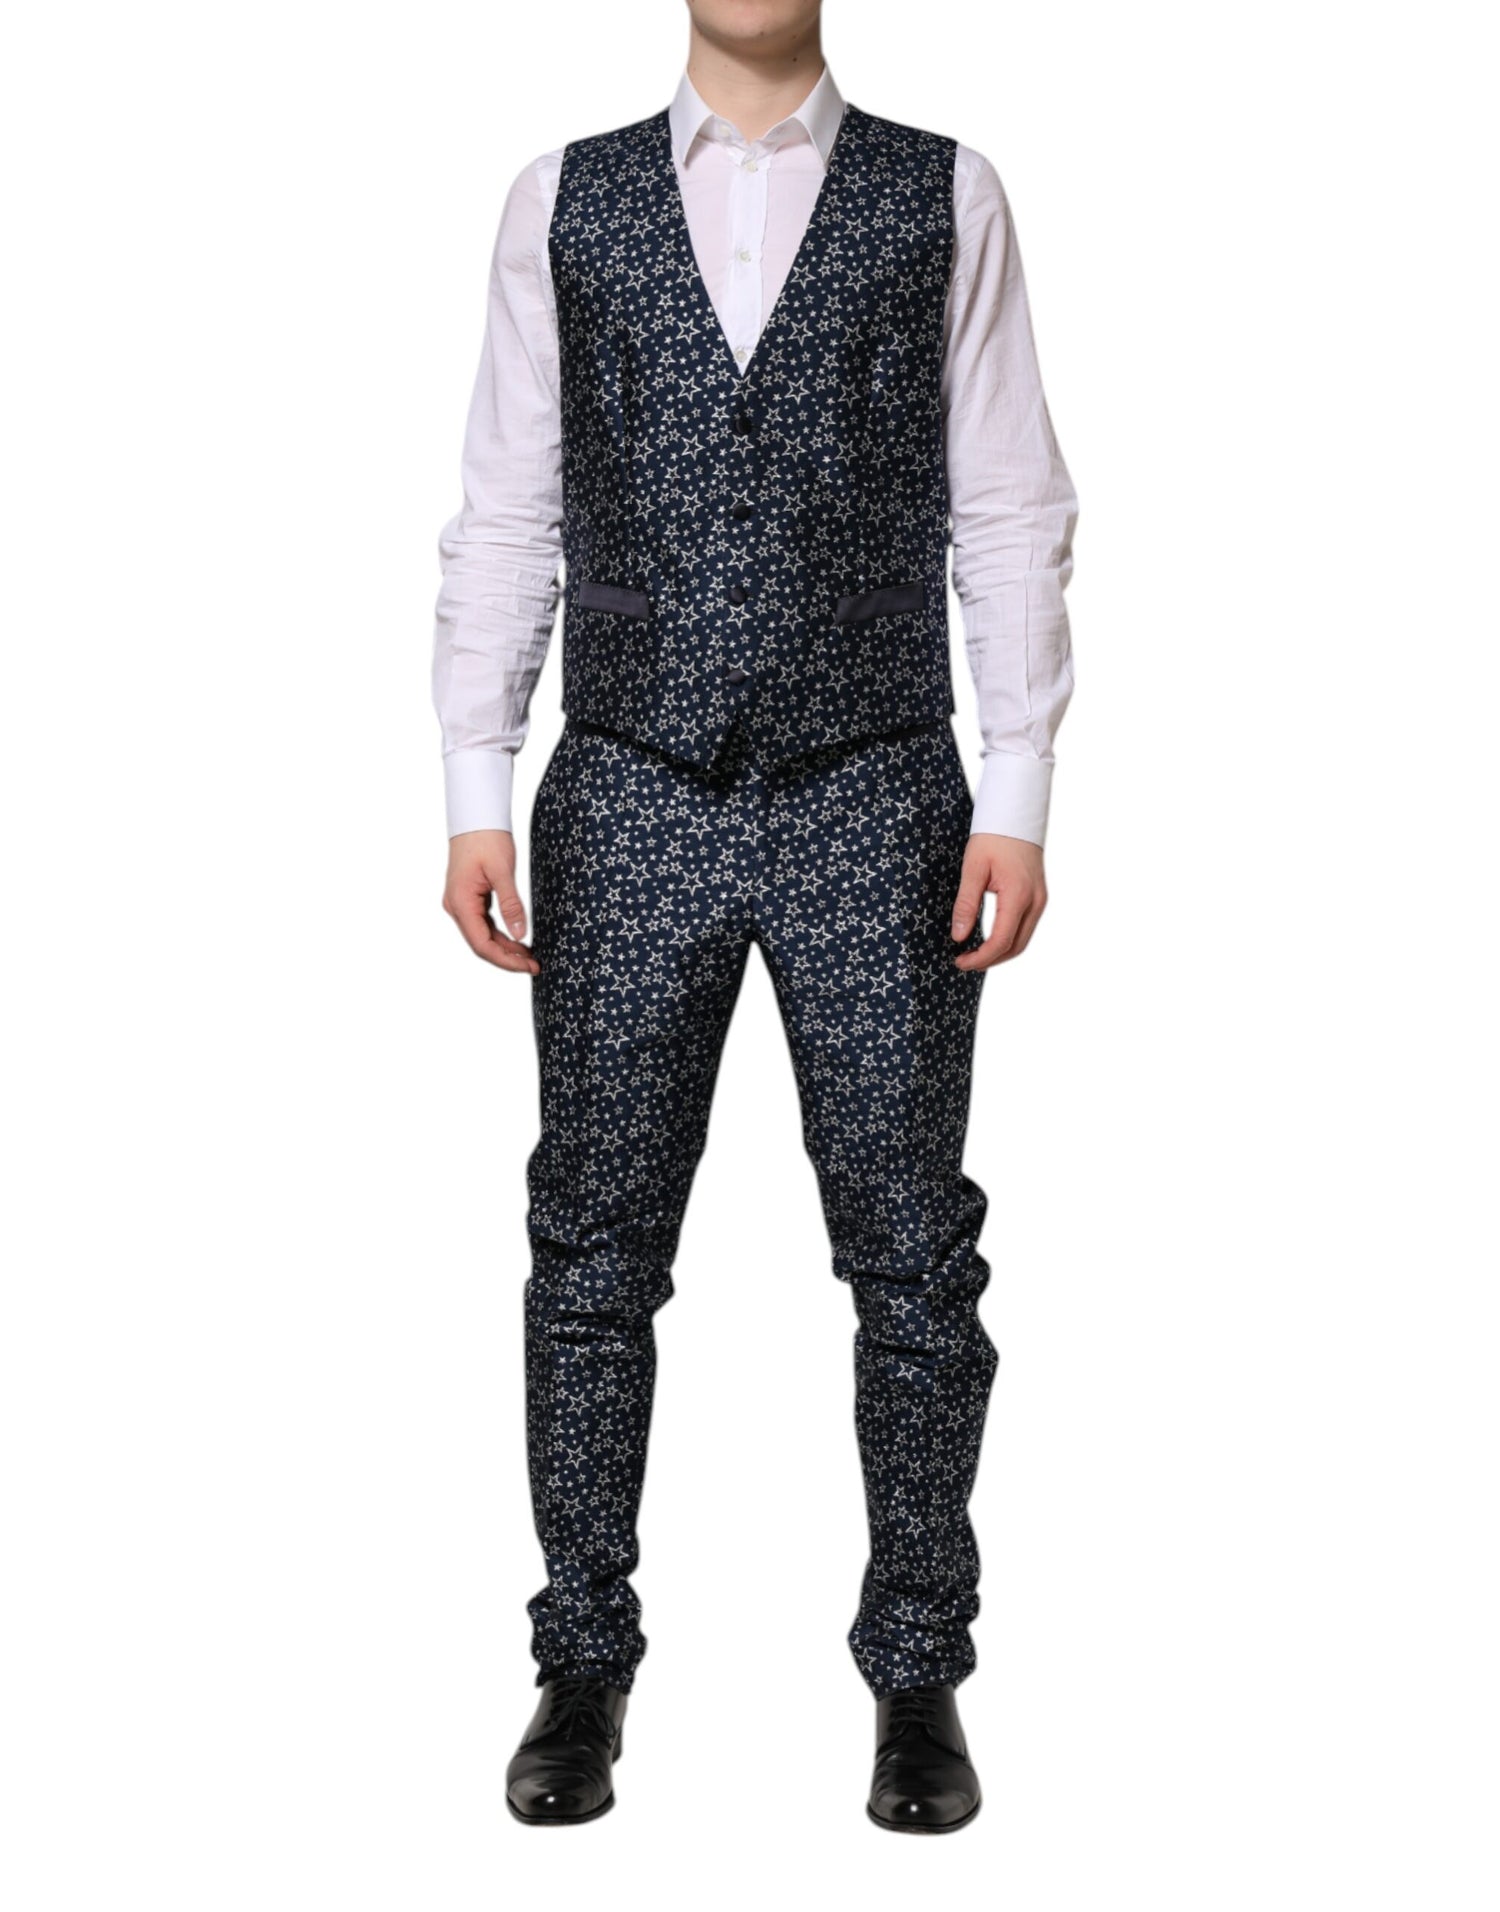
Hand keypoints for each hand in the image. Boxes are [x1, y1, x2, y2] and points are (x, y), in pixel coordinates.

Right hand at [442, 829, 538, 973]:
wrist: (475, 816)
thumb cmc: (486, 838)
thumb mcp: (502, 872)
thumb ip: (511, 905)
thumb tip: (521, 935)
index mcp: (460, 902)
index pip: (481, 944)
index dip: (505, 960)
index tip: (528, 966)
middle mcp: (456, 906)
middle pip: (481, 943)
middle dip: (508, 958)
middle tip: (535, 965)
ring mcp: (461, 902)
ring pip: (483, 935)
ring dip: (505, 948)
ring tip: (530, 956)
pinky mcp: (470, 897)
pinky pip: (484, 923)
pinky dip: (501, 934)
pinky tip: (518, 940)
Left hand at [951, 833, 1047, 970]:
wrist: (1016, 815)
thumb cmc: (993, 837)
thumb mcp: (973, 869)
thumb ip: (966, 904)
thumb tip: (958, 936)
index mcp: (1019, 895)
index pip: (1001, 941)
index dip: (980, 957)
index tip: (959, 961)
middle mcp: (1035, 902)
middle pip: (1016, 947)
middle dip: (990, 960)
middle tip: (964, 962)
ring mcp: (1040, 900)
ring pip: (1022, 940)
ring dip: (1000, 952)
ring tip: (974, 954)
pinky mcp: (1038, 897)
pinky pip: (1025, 927)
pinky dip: (1008, 939)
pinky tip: (989, 939)